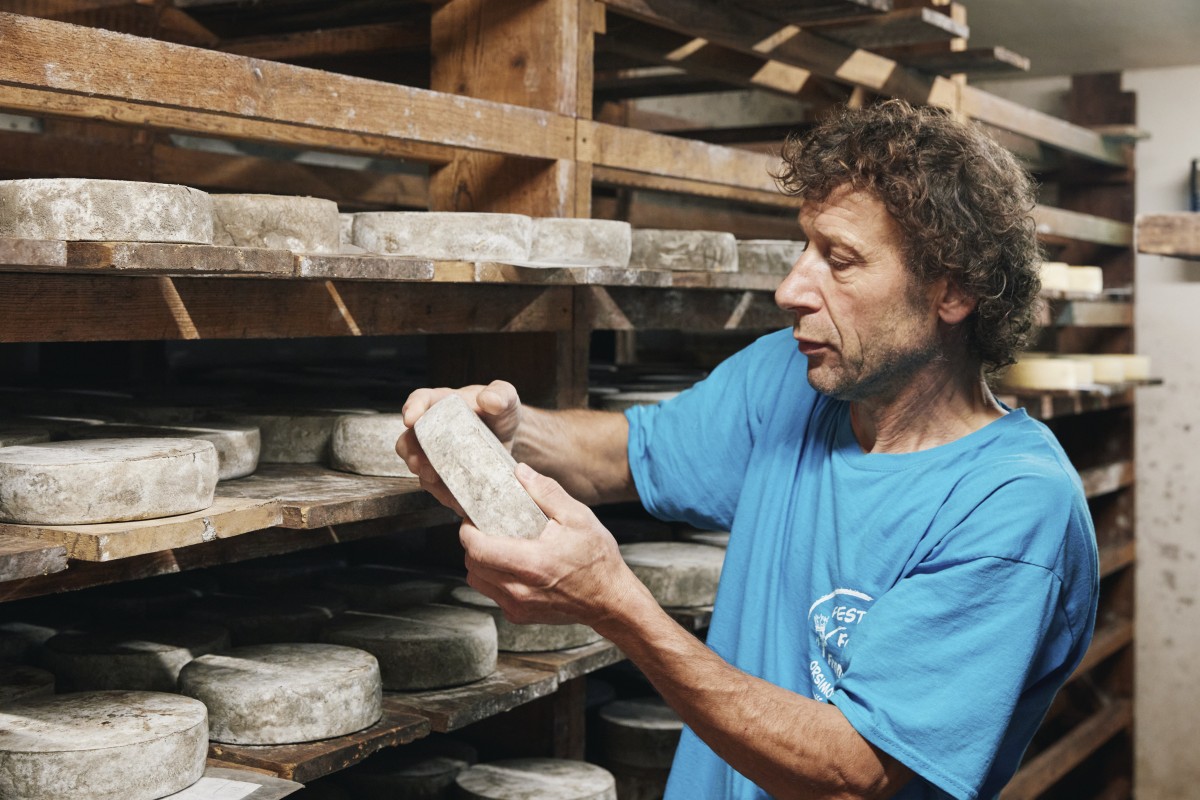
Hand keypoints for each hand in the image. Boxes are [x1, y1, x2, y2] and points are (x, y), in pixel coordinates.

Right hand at [397, 381, 521, 514]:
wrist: (508, 438)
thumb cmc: (500, 412)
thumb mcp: (506, 398)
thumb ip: (500, 394)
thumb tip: (489, 400)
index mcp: (442, 404)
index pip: (420, 400)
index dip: (411, 408)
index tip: (410, 419)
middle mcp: (432, 429)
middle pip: (409, 439)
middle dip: (411, 452)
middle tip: (421, 462)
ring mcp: (436, 454)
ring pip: (418, 465)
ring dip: (423, 475)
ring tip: (436, 480)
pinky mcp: (445, 475)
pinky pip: (437, 487)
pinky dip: (444, 494)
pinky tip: (457, 499)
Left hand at [460, 462, 646, 627]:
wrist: (610, 600)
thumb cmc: (597, 561)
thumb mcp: (577, 517)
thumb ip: (546, 492)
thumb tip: (521, 473)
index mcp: (531, 563)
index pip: (477, 548)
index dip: (468, 530)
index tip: (473, 519)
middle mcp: (519, 589)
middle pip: (472, 564)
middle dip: (473, 544)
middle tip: (487, 529)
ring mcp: (518, 606)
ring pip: (478, 581)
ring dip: (481, 562)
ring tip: (500, 547)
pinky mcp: (519, 616)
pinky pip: (492, 594)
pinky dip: (494, 579)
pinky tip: (513, 567)